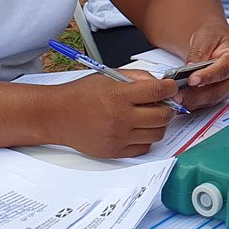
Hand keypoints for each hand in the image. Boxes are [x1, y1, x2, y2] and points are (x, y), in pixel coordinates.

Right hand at [56, 70, 178, 158]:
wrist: (57, 116)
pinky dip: (146, 139)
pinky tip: (138, 129)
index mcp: (119, 96)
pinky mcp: (115, 152)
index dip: (170, 88)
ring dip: (159, 124)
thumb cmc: (81, 94)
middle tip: (163, 103)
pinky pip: (144, 148)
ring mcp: (119, 137)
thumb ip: (136, 77)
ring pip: (157, 134)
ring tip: (150, 117)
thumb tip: (160, 83)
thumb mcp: (108, 76)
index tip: (171, 88)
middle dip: (168, 107)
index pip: (158, 91)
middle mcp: (121, 118)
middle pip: (163, 116)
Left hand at [175, 20, 228, 109]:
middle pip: (218, 90)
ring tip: (176, 99)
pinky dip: (194, 104)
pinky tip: (181, 101)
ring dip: (193, 101)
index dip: (207, 76)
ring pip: (212, 100)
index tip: (191, 80)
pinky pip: (207, 103)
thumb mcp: (205, 36)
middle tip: (178, 95)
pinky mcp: (222, 95)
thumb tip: (190, 67)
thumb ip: (198, 52)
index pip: (223, 70)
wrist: (216, 41)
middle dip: (197, 95)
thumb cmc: (214, 37)